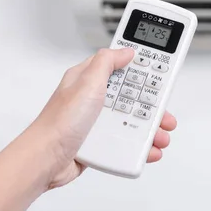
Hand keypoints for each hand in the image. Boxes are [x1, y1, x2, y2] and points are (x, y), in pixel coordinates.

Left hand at [32, 48, 177, 188]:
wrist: (45, 160)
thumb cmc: (59, 122)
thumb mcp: (86, 82)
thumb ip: (107, 62)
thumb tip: (126, 50)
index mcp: (91, 79)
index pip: (122, 66)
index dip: (142, 67)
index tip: (160, 72)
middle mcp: (96, 99)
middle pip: (134, 96)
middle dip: (154, 104)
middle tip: (164, 111)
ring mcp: (99, 121)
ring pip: (134, 120)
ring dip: (152, 128)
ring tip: (161, 134)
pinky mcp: (102, 141)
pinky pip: (128, 141)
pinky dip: (142, 145)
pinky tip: (149, 149)